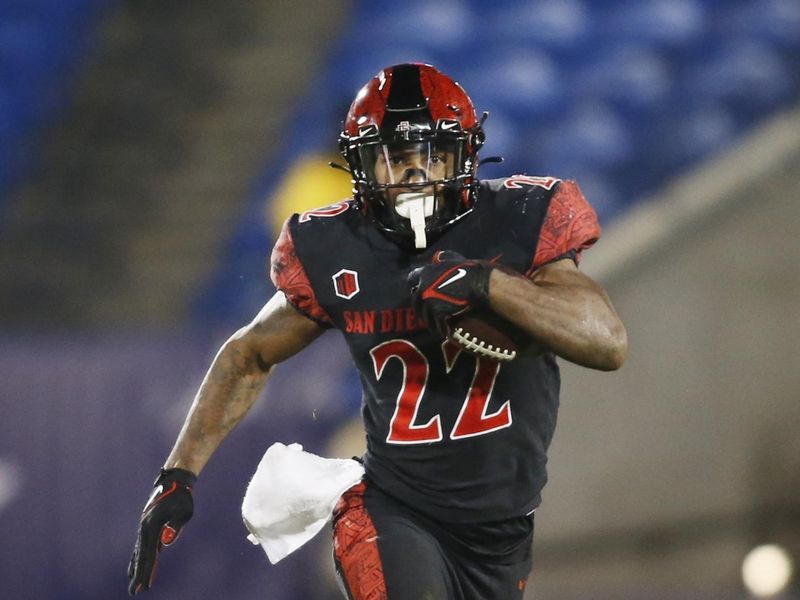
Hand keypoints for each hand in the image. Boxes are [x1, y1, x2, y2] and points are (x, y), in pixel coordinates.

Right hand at [128, 468, 196, 594]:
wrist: (174, 481)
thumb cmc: (182, 497)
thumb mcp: (184, 510)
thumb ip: (176, 525)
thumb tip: (165, 542)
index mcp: (152, 525)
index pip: (148, 553)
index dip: (145, 571)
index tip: (143, 586)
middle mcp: (145, 527)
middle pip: (141, 555)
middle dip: (138, 573)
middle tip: (134, 592)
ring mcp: (145, 526)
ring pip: (140, 551)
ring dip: (137, 567)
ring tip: (133, 582)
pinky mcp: (149, 525)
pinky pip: (143, 545)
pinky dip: (139, 556)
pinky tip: (136, 565)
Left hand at [408, 250, 492, 336]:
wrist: (477, 283)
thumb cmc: (468, 270)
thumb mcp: (453, 259)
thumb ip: (443, 259)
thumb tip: (439, 256)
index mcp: (425, 273)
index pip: (411, 280)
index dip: (414, 286)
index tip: (418, 293)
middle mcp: (423, 287)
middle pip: (415, 302)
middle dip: (420, 308)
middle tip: (425, 314)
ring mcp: (429, 301)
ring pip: (425, 316)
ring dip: (430, 322)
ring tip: (436, 326)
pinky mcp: (438, 311)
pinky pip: (437, 324)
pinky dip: (440, 329)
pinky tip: (444, 331)